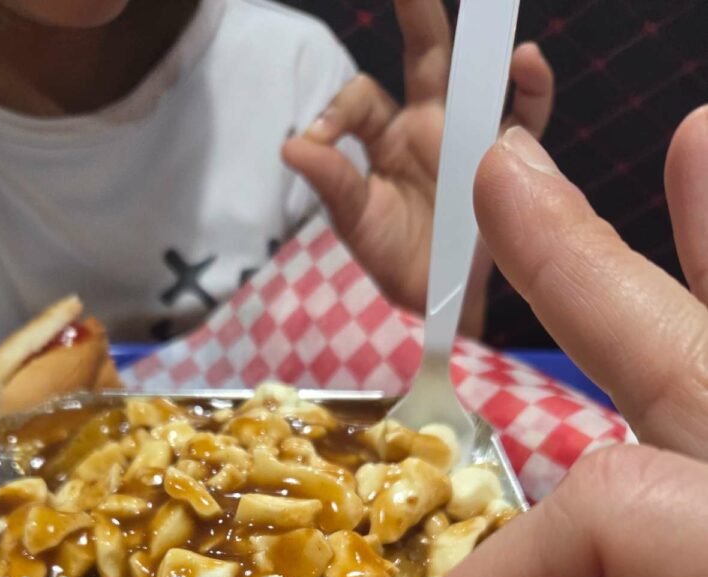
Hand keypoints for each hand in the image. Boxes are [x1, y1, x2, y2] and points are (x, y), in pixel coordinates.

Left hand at [282, 0, 553, 337]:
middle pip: (424, 53)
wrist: (438, 301)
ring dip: (483, 42)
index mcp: (385, 134)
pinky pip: (526, 115)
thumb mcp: (355, 222)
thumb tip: (292, 145)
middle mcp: (429, 123)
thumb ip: (332, 182)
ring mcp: (471, 137)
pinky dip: (531, 87)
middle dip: (417, 11)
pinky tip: (527, 61)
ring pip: (477, 74)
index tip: (323, 138)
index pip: (363, 96)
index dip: (341, 108)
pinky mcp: (506, 158)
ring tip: (488, 9)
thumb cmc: (394, 257)